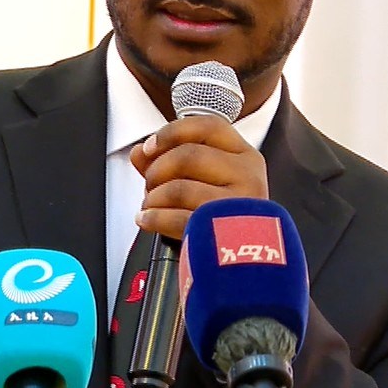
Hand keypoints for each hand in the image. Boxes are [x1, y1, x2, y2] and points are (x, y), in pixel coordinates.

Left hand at [129, 114, 267, 239]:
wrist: (247, 261)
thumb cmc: (224, 217)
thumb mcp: (203, 181)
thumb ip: (169, 161)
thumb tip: (139, 152)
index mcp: (244, 156)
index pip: (208, 126)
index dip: (172, 132)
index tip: (150, 146)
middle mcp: (248, 175)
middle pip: (188, 155)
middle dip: (157, 170)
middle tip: (150, 185)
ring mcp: (239, 204)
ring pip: (179, 187)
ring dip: (153, 197)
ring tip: (150, 206)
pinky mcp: (224, 233)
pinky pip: (176, 218)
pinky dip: (154, 218)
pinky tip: (147, 220)